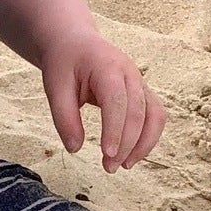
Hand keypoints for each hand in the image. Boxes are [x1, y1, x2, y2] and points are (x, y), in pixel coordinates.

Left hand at [41, 32, 165, 173]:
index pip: (117, 101)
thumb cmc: (64, 63)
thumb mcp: (54, 87)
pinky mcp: (142, 93)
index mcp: (107, 67)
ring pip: (155, 116)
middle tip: (109, 168)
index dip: (115, 129)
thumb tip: (75, 148)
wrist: (75, 43)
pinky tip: (132, 155)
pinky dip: (148, 137)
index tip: (107, 154)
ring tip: (124, 166)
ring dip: (144, 144)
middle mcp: (130, 74)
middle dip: (127, 144)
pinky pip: (155, 116)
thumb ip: (64, 117)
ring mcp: (140, 83)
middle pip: (138, 112)